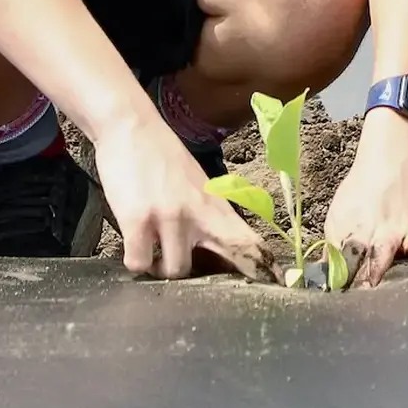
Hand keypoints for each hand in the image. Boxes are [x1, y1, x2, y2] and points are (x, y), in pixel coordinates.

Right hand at [93, 110, 272, 281]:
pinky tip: (134, 247)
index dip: (262, 265)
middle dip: (201, 277)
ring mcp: (167, 216)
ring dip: (161, 270)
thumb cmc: (161, 155)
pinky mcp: (137, 220)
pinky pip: (139, 262)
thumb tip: (215, 242)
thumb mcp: (196, 182)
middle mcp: (196, 212)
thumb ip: (206, 212)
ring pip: (174, 271)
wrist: (131, 125)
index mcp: (214, 203)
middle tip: (185, 269)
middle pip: (211, 266)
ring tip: (153, 253)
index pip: (246, 240)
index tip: (276, 282)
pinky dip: (135, 262)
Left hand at [321, 109, 407, 285]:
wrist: (394, 157)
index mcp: (359, 232)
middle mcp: (387, 234)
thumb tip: (321, 280)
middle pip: (381, 257)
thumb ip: (333, 250)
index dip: (345, 279)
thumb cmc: (363, 191)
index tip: (340, 296)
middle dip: (376, 275)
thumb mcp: (339, 215)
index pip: (349, 260)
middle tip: (372, 294)